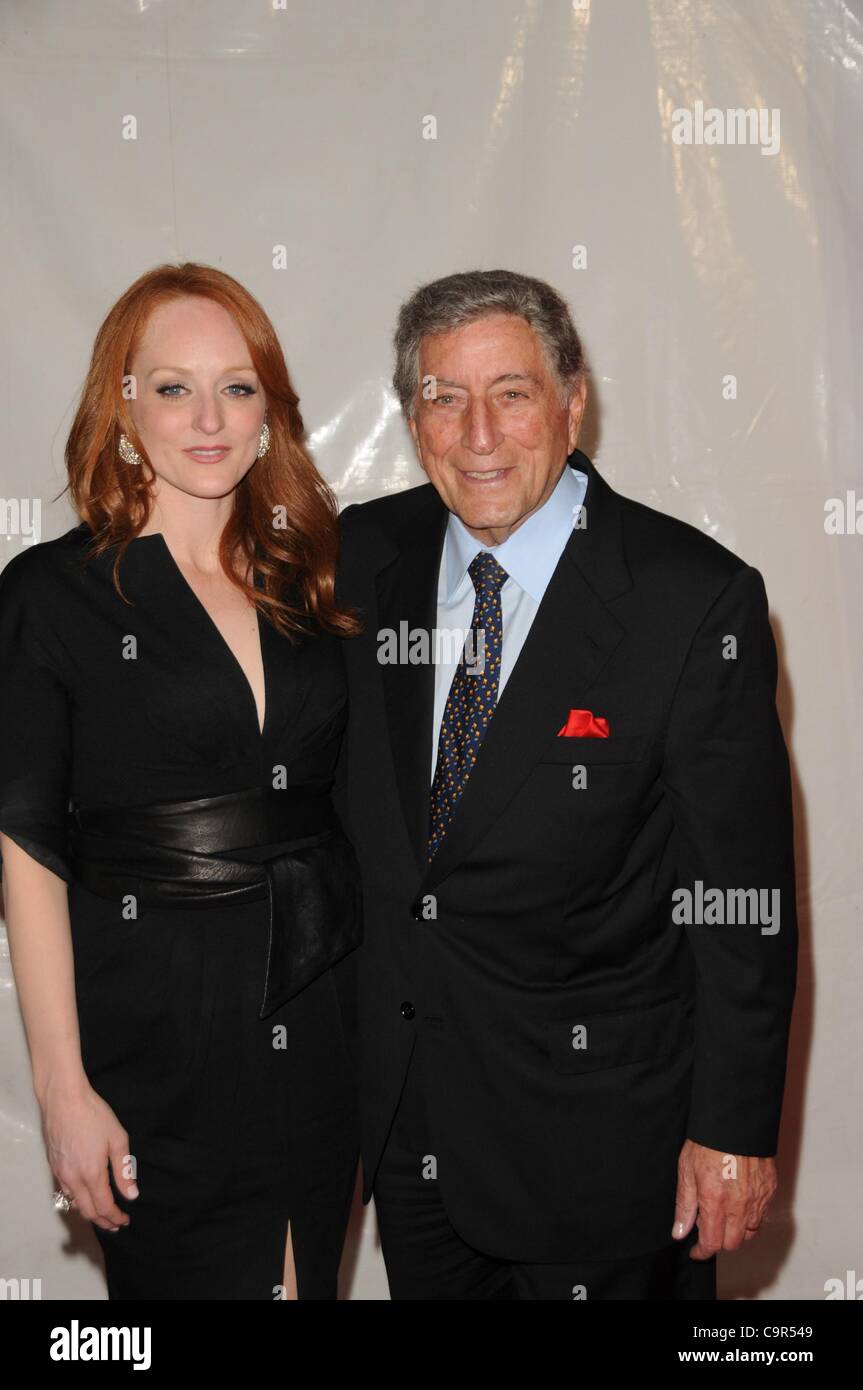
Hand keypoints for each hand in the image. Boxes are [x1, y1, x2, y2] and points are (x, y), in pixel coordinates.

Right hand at [40, 1076, 137, 1231]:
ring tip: (103, 1214)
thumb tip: (132, 1194)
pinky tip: (86, 1197)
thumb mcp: (117, 1139)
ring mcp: (60, 1173)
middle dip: (103, 1221)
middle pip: (88, 1211)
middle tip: (116, 1224)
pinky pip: (65, 1192)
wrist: (64, 1099)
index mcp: (92, 1174)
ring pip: (74, 1204)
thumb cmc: (93, 1115)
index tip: (125, 1220)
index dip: (115, 1217)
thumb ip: (124, 1170)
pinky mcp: (53, 1166)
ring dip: (89, 1213)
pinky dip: (77, 1201)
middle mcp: (73, 1179)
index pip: (104, 1207)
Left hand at [672, 1138, 776, 1257]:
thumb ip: (684, 1205)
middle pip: (732, 1243)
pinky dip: (750, 1216)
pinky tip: (739, 1202)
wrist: (734, 1121)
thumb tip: (679, 1232)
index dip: (701, 1252)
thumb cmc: (708, 1143)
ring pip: (750, 1233)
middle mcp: (739, 1206)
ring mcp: (757, 1200)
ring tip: (724, 1213)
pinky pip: (761, 1215)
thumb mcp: (686, 1171)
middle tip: (708, 1224)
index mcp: (715, 1203)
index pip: (711, 1243)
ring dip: (736, 1230)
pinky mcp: (769, 1190)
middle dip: (718, 1240)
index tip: (696, 1251)